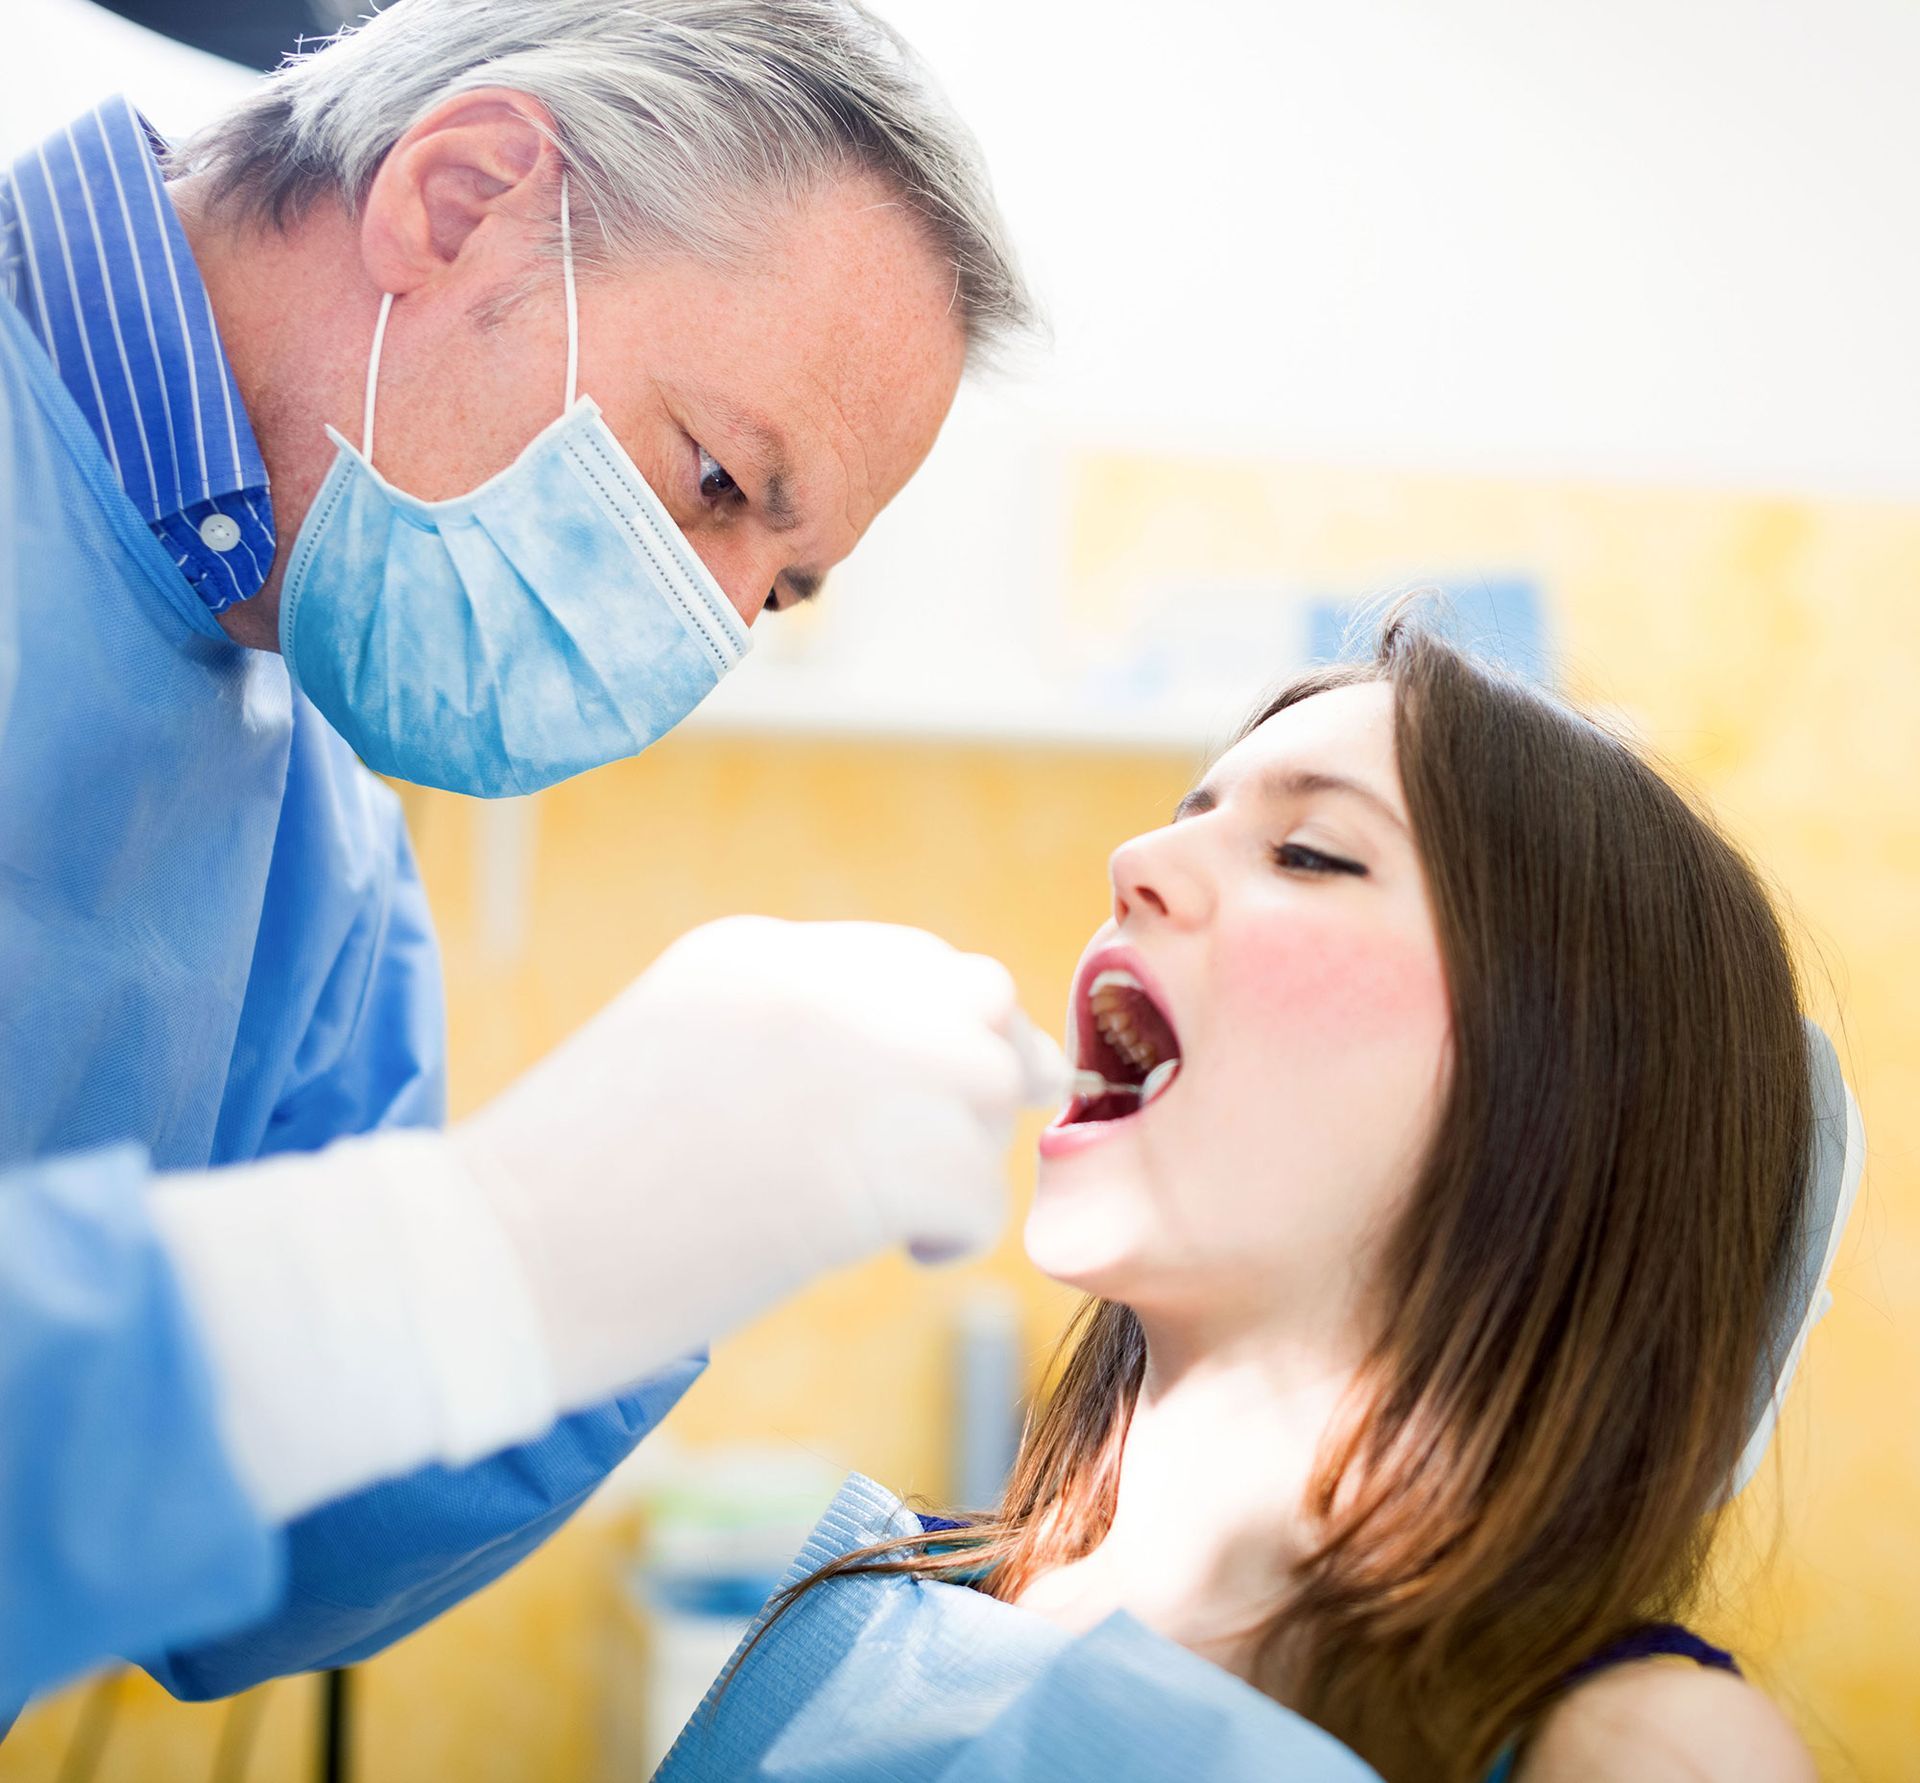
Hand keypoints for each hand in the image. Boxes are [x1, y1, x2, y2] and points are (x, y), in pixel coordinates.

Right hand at [454, 917, 1062, 1409]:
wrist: (487, 1261)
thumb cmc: (560, 1192)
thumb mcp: (675, 1058)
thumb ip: (782, 1043)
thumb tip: (899, 1088)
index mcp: (754, 953)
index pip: (909, 960)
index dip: (939, 1030)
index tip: (930, 1099)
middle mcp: (816, 981)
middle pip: (975, 996)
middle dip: (985, 1070)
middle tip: (954, 1152)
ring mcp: (855, 1058)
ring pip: (991, 1085)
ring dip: (965, 1155)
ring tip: (902, 1218)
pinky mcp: (880, 1157)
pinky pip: (980, 1188)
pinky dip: (956, 1234)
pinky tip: (898, 1256)